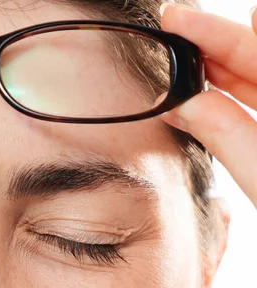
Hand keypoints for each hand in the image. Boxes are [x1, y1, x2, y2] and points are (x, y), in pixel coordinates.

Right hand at [160, 3, 256, 207]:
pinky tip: (205, 97)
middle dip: (216, 46)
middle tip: (173, 35)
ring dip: (219, 74)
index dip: (218, 32)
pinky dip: (229, 104)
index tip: (177, 17)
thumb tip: (186, 104)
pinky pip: (256, 113)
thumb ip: (230, 136)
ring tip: (181, 67)